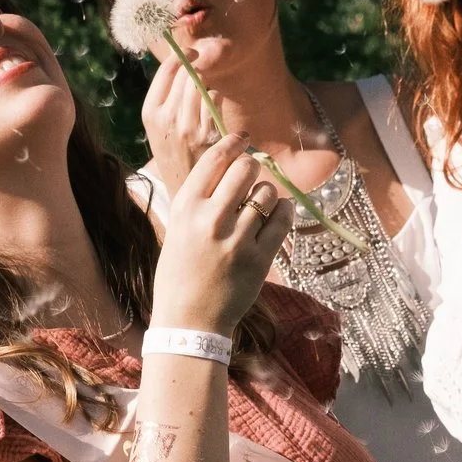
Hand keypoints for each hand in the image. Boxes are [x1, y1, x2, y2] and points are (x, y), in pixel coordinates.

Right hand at [139, 53, 225, 199]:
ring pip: (203, 84)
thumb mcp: (160, 129)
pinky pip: (217, 100)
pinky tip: (215, 115)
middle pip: (188, 74)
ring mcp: (189, 127)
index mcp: (151, 114)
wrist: (186, 192)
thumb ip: (168, 100)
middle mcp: (167, 118)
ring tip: (207, 100)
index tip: (192, 53)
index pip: (167, 71)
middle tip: (204, 74)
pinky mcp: (210, 135)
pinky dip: (218, 101)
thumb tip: (186, 63)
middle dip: (198, 70)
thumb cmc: (175, 156)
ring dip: (208, 86)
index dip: (182, 56)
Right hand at [150, 134, 291, 335]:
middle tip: (252, 177)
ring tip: (260, 206)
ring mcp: (237, 239)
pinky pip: (282, 219)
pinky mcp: (259, 258)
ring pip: (266, 193)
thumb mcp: (177, 229)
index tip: (243, 139)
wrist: (189, 321)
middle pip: (245, 169)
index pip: (215, 159)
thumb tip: (229, 165)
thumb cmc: (179, 273)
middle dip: (252, 168)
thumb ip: (200, 199)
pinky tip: (278, 214)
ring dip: (267, 194)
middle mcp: (210, 219)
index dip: (233, 143)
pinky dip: (284, 211)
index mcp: (185, 208)